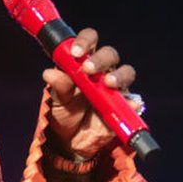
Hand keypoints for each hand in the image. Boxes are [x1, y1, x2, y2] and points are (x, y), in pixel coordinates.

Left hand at [42, 28, 141, 159]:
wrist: (70, 140)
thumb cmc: (64, 112)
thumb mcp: (57, 100)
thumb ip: (58, 86)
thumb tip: (49, 73)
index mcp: (84, 62)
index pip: (90, 40)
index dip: (85, 41)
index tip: (76, 53)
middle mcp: (103, 71)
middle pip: (110, 54)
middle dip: (100, 59)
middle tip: (88, 69)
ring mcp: (116, 88)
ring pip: (126, 72)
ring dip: (119, 75)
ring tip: (109, 83)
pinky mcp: (124, 107)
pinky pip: (133, 102)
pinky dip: (131, 102)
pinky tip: (128, 105)